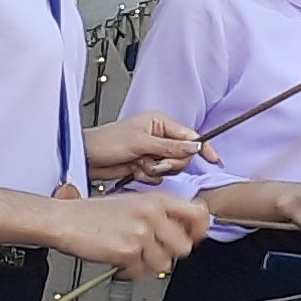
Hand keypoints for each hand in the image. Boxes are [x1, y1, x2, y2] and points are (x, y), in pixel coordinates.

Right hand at [46, 189, 211, 275]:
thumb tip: (180, 230)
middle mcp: (152, 215)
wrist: (64, 220)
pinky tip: (118, 259)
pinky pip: (141, 271)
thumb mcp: (132, 202)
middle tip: (153, 251)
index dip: (200, 231)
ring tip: (132, 255)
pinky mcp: (128, 252)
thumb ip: (159, 213)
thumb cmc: (92, 213)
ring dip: (148, 264)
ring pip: (164, 263)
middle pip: (184, 246)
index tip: (192, 238)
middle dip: (170, 253)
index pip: (199, 215)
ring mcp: (141, 234)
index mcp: (157, 200)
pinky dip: (130, 270)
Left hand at [87, 111, 207, 184]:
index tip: (214, 160)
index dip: (202, 148)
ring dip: (154, 170)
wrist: (86, 159)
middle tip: (152, 160)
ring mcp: (152, 152)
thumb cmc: (106, 142)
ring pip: (170, 168)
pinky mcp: (145, 166)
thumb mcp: (140, 142)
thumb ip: (169, 146)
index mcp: (160, 123)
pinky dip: (146, 176)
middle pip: (183, 155)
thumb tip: (195, 146)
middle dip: (168, 162)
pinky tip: (133, 170)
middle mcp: (159, 137)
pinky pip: (157, 176)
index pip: (191, 136)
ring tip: (138, 163)